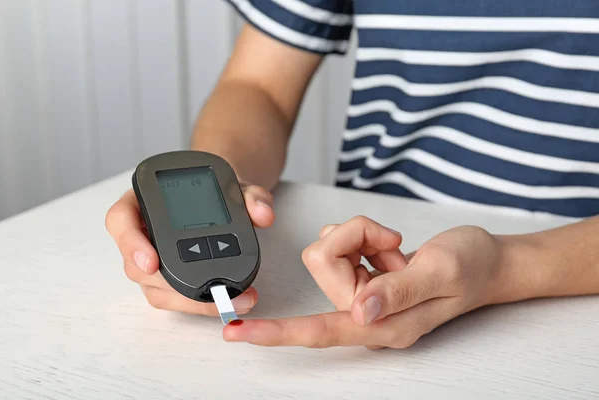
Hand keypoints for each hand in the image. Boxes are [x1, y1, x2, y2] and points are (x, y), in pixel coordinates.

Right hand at [105, 182, 274, 315]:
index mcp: (141, 201)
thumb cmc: (217, 191)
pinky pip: (175, 298)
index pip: (120, 221)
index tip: (151, 262)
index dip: (130, 244)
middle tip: (207, 292)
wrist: (223, 203)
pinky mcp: (168, 281)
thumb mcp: (236, 185)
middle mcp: (140, 234)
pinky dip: (201, 304)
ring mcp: (151, 261)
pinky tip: (230, 304)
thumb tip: (263, 214)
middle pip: (136, 267)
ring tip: (231, 301)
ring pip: (157, 291)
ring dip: (192, 302)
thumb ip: (251, 194)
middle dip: (172, 286)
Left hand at [223, 216, 504, 347]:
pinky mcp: (361, 275)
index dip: (277, 332)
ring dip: (361, 236)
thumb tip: (359, 314)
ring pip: (328, 249)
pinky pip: (338, 242)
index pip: (320, 331)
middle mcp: (366, 315)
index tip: (238, 332)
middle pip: (322, 264)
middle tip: (393, 243)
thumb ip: (397, 292)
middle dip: (355, 238)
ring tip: (396, 248)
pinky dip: (362, 234)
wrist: (488, 260)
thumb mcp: (441, 273)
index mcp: (384, 326)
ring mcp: (362, 295)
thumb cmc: (473, 266)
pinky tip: (388, 247)